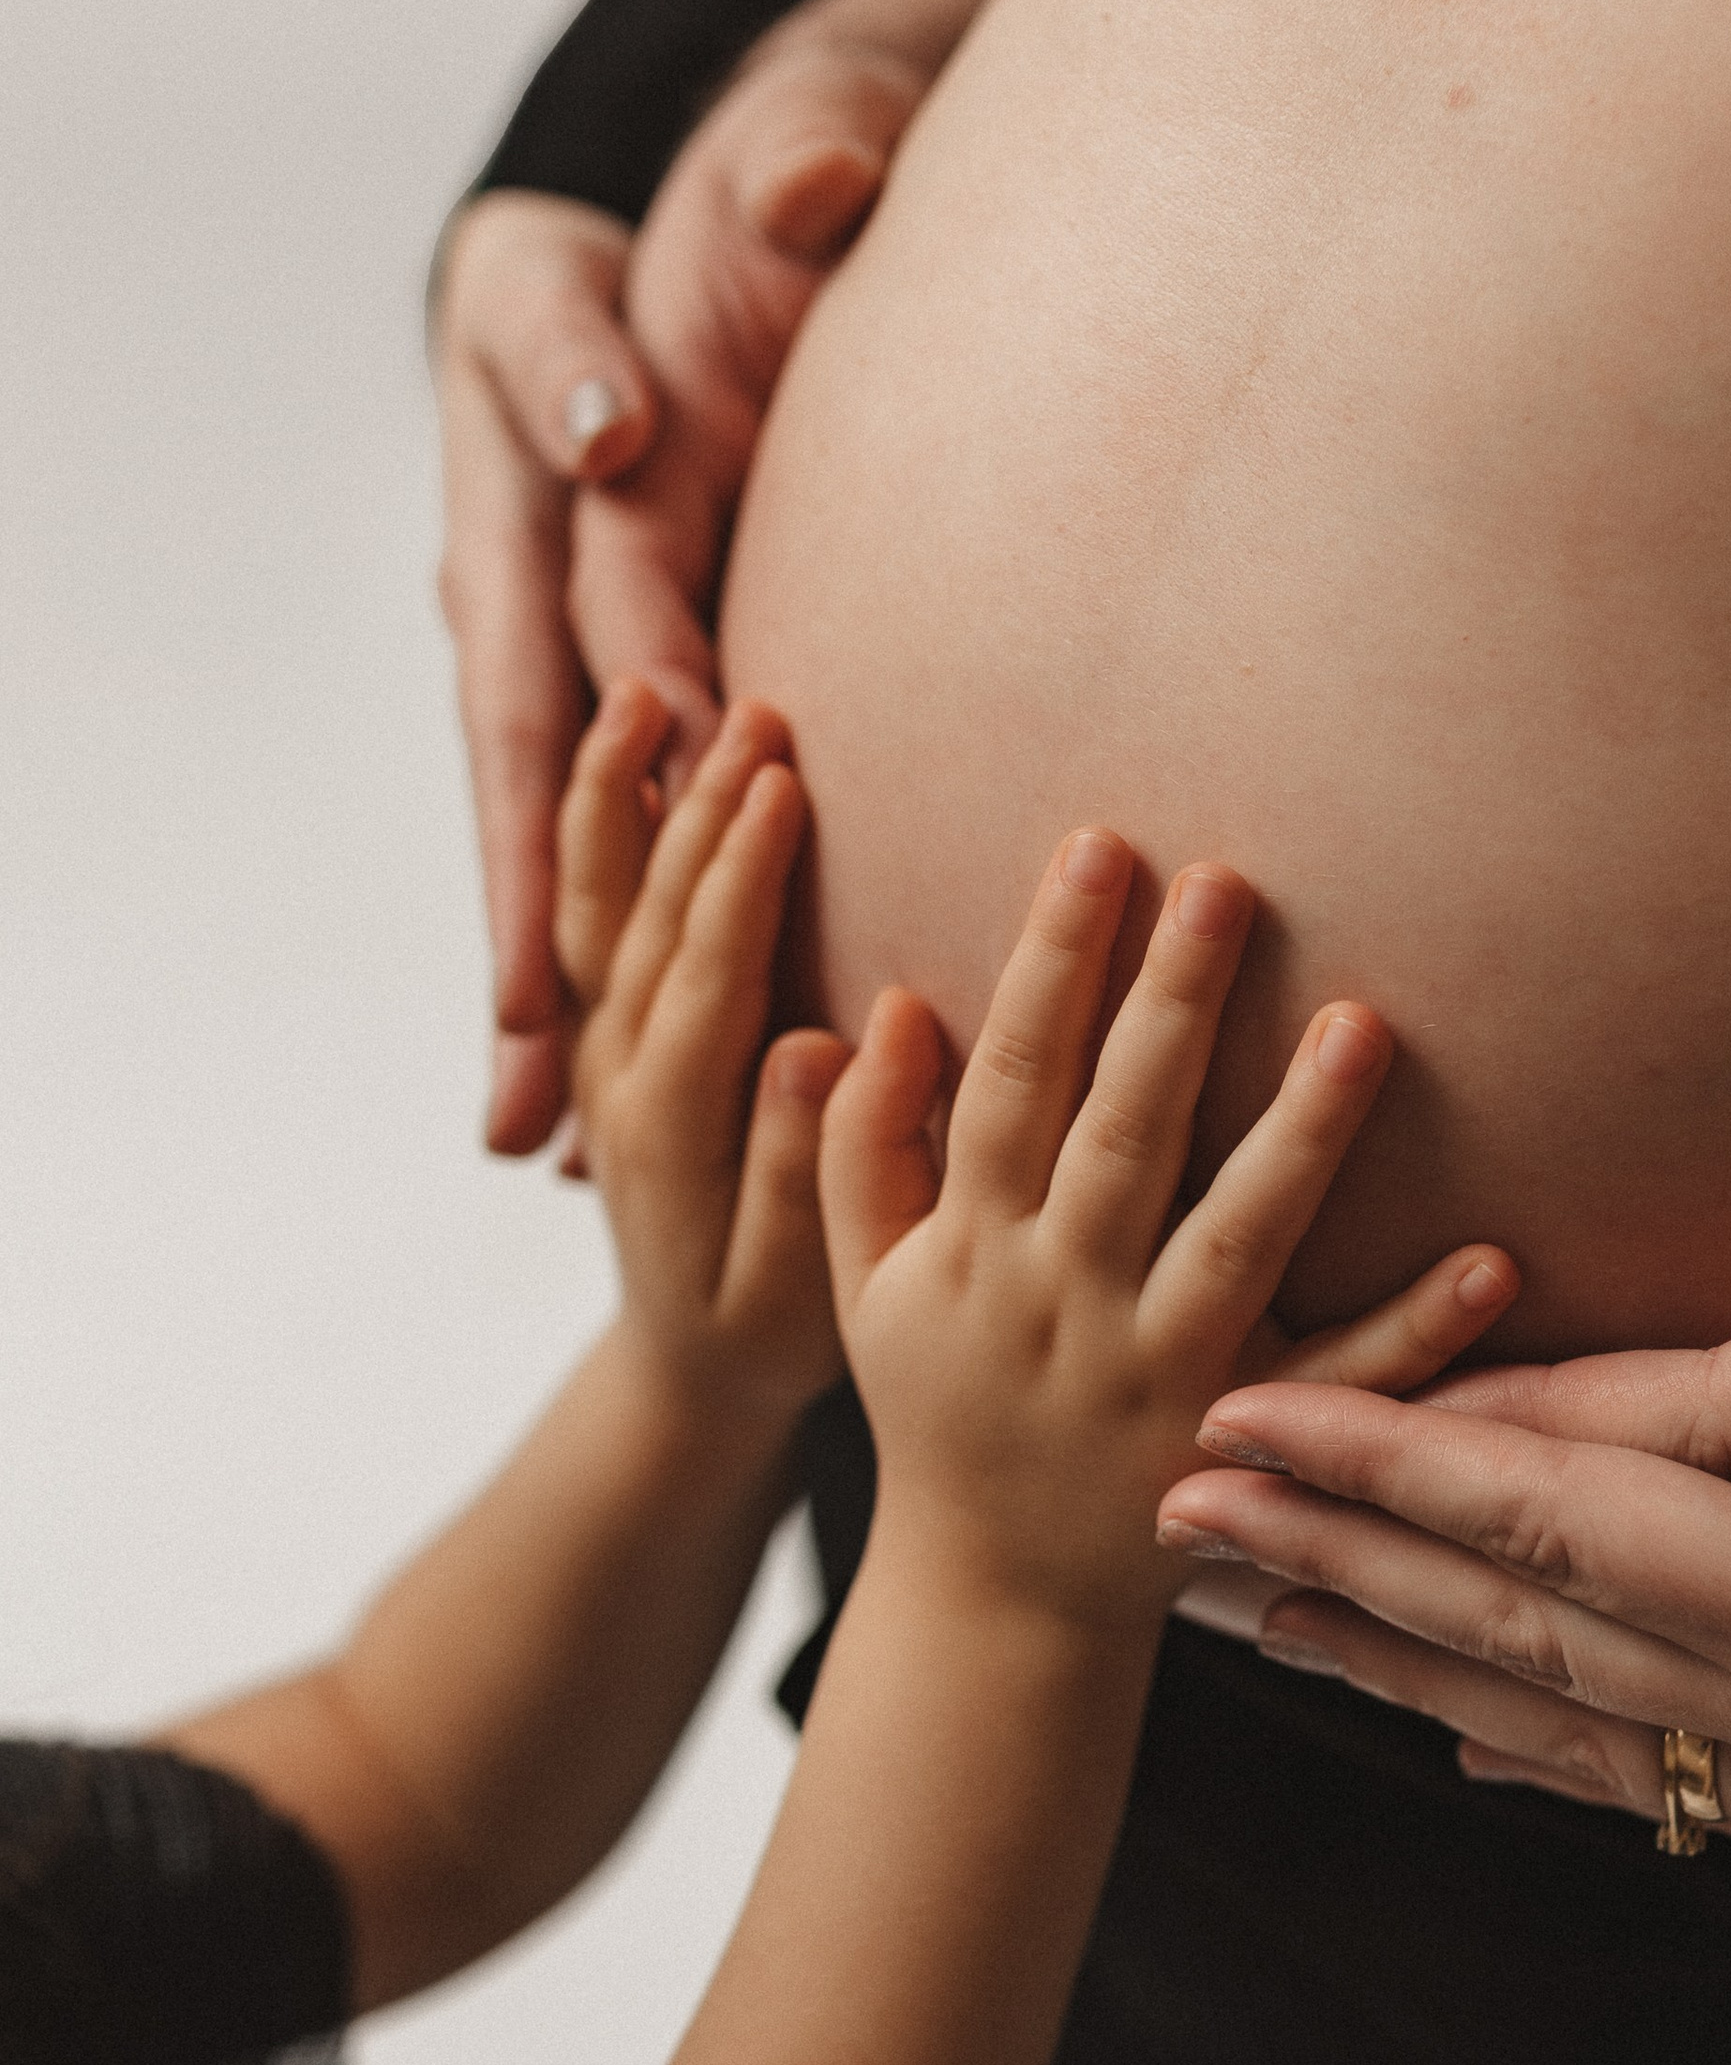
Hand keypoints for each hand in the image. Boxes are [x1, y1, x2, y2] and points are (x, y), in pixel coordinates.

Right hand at [435, 0, 1036, 1157]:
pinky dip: (587, 968)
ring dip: (543, 986)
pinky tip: (587, 1105)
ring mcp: (548, 651)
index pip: (588, 588)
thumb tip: (811, 182)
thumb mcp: (788, 147)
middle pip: (531, 761)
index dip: (622, 702)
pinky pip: (593, 847)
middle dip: (537, 914)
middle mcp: (524, 577)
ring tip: (538, 1141)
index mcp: (543, 451)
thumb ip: (792, 173)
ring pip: (549, 833)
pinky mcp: (595, 709)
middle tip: (537, 1064)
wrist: (673, 246)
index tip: (657, 801)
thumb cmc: (740, 195)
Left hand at [557, 685, 852, 1427]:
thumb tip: (809, 1046)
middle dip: (695, 809)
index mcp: (669, 1133)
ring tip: (647, 692)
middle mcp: (617, 1078)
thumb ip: (800, 1168)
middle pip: (646, 921)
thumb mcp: (799, 1288)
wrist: (688, 1372)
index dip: (737, 881)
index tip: (779, 788)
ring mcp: (600, 1049)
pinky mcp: (607, 1033)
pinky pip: (588, 914)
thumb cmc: (770, 1336)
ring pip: (598, 905)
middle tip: (753, 711)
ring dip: (624, 797)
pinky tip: (628, 750)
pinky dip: (599, 826)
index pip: (702, 980)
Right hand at [815, 830, 1517, 1629]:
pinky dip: (1417, 1329)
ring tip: (1361, 1023)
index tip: (1099, 846)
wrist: (987, 1603)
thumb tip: (884, 1007)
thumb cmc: (935, 1411)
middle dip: (1169, 1003)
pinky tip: (1491, 1258)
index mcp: (974, 1248)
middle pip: (1123, 1132)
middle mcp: (1065, 1301)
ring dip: (1300, 1135)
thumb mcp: (864, 1286)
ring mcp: (1165, 1375)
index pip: (1010, 1079)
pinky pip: (1343, 1383)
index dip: (1050, 962)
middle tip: (1227, 879)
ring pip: (1236, 1239)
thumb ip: (862, 1149)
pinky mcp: (1249, 1443)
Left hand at [1157, 1234, 1730, 1912]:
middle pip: (1521, 1635)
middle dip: (1331, 1570)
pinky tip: (1476, 1741)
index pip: (1571, 1522)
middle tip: (1157, 1521)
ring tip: (1254, 1625)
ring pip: (1567, 1722)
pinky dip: (1537, 1746)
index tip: (1231, 1416)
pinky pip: (1665, 1783)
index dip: (1390, 1461)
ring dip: (1396, 1663)